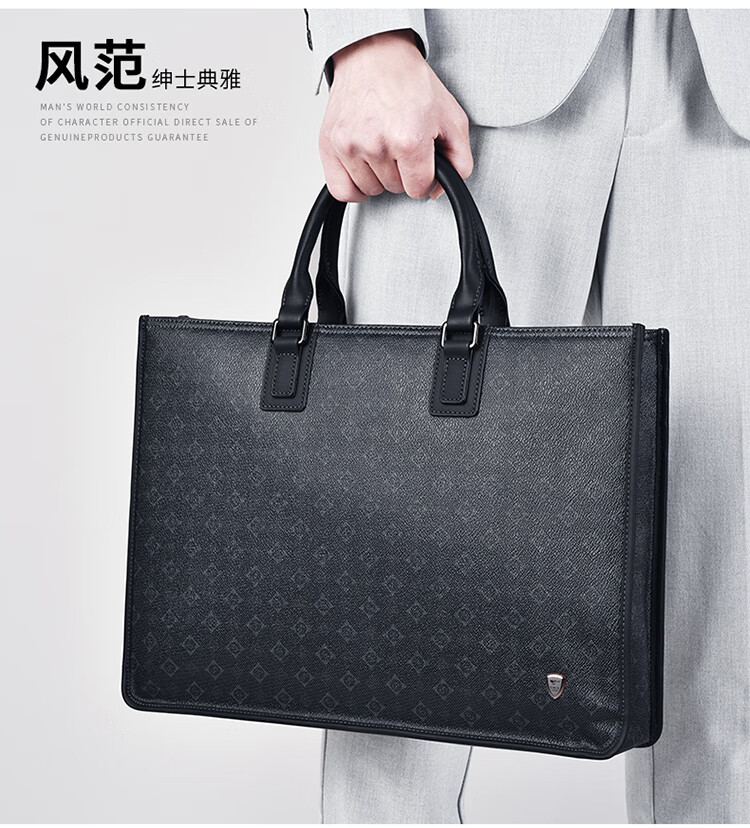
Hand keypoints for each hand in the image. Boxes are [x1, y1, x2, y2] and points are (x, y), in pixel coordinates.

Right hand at [319, 29, 472, 201]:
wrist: (375, 55)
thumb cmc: (408, 82)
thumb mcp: (451, 118)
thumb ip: (459, 160)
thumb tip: (440, 190)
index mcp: (408, 139)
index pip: (418, 188)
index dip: (424, 177)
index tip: (421, 161)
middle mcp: (376, 144)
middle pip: (395, 188)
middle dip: (402, 172)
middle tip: (400, 144)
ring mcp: (350, 146)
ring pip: (370, 190)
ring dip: (378, 176)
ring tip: (382, 148)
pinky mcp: (329, 146)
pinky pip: (341, 190)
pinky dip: (353, 186)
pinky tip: (363, 169)